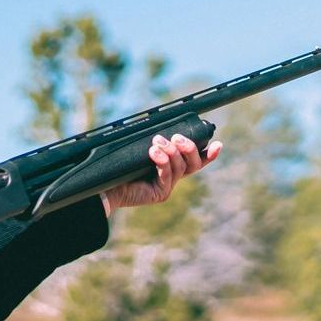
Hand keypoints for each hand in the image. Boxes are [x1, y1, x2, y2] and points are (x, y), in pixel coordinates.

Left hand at [104, 133, 222, 211]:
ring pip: (181, 167)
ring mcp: (167, 186)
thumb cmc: (118, 166)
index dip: (208, 154)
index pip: (194, 160)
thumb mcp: (139, 149)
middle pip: (193, 163)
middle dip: (189, 148)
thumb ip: (154, 142)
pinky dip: (163, 162)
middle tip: (176, 137)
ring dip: (172, 152)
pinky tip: (154, 153)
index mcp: (169, 166)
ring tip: (158, 142)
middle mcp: (171, 177)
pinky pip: (168, 175)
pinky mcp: (160, 193)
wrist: (103, 186)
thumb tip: (162, 127)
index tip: (217, 144)